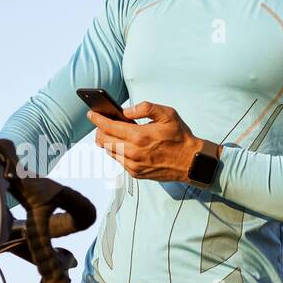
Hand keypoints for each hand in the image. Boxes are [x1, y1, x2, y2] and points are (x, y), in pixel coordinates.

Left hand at [86, 101, 220, 181]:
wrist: (191, 161)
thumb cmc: (180, 136)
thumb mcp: (167, 114)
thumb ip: (145, 108)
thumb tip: (125, 111)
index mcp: (140, 136)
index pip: (109, 126)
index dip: (97, 119)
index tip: (91, 114)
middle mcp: (134, 152)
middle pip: (105, 140)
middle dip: (100, 130)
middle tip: (100, 123)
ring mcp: (134, 165)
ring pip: (109, 151)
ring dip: (106, 141)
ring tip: (109, 133)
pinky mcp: (136, 173)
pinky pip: (118, 161)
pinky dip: (116, 151)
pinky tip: (120, 145)